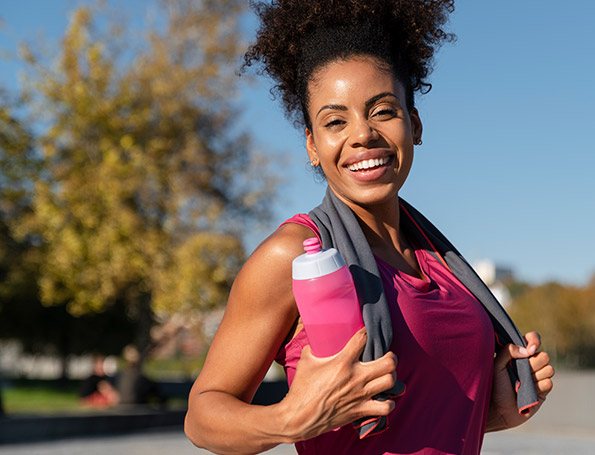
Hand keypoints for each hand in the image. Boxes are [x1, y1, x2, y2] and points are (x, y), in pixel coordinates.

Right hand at [279, 327, 397, 441]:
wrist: (299, 417)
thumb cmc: (301, 389)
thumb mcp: (305, 362)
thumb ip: (313, 349)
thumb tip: (316, 340)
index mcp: (342, 362)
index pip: (363, 339)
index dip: (367, 332)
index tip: (366, 332)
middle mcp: (356, 377)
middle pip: (389, 362)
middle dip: (390, 356)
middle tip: (385, 356)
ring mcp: (360, 395)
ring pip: (390, 382)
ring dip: (391, 377)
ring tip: (385, 375)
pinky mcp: (361, 410)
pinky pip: (386, 407)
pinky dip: (389, 402)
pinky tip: (382, 398)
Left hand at [486, 331, 553, 431]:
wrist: (499, 409)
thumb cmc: (495, 385)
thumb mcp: (496, 365)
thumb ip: (508, 351)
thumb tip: (527, 349)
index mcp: (518, 353)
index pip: (533, 339)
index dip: (534, 341)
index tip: (530, 349)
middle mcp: (530, 363)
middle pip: (544, 356)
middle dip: (533, 363)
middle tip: (520, 371)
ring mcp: (538, 376)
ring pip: (549, 369)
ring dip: (535, 376)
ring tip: (522, 383)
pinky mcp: (543, 390)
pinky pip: (549, 383)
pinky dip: (538, 387)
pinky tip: (529, 392)